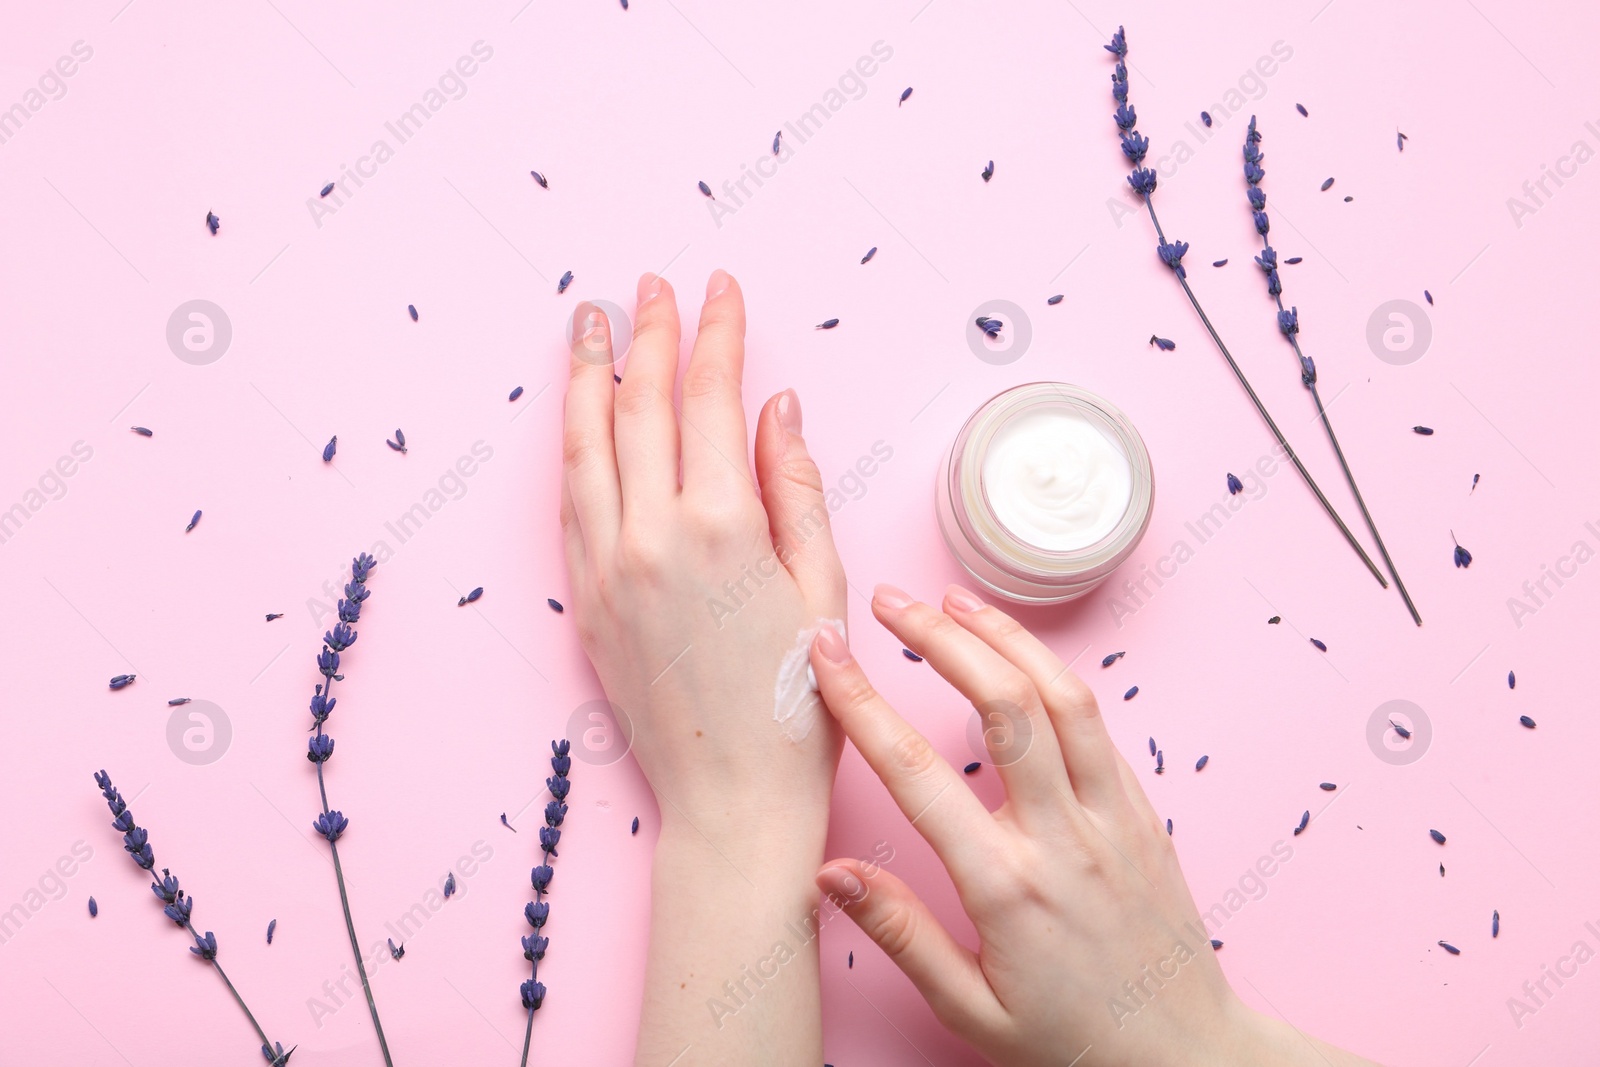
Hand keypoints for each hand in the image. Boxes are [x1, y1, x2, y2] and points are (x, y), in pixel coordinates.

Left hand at [561, 269, 846, 831]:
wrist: (733, 802)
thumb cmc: (797, 705)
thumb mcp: (823, 589)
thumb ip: (796, 488)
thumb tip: (777, 408)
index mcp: (721, 527)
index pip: (713, 398)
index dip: (718, 333)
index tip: (721, 288)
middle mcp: (651, 536)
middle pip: (642, 406)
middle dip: (648, 333)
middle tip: (651, 283)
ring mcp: (607, 567)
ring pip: (585, 445)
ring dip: (586, 375)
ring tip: (588, 321)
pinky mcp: (586, 600)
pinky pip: (570, 502)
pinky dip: (571, 446)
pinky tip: (577, 418)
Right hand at [808, 584, 1380, 1066]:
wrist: (1185, 1056)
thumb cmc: (1073, 1040)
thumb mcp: (970, 1011)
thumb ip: (901, 934)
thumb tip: (830, 874)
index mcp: (1007, 886)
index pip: (918, 772)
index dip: (864, 703)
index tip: (827, 655)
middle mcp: (1064, 838)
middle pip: (1003, 706)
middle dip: (939, 639)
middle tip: (889, 600)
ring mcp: (1112, 818)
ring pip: (1062, 697)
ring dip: (1004, 637)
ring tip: (952, 601)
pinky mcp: (1143, 812)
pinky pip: (1099, 725)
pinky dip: (1053, 673)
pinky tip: (1019, 654)